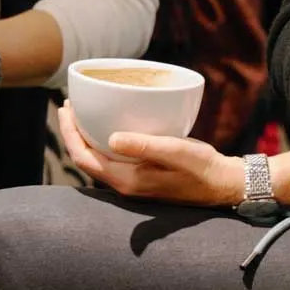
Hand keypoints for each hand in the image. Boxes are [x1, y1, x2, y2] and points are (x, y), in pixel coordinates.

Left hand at [56, 104, 244, 206]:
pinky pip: (112, 158)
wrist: (223, 184)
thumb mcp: (176, 152)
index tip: (66, 108)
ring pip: (98, 159)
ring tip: (83, 112)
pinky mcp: (142, 175)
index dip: (70, 134)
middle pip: (86, 159)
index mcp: (127, 180)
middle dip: (73, 133)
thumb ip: (144, 147)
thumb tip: (111, 138)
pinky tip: (109, 124)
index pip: (84, 158)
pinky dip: (103, 140)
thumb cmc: (202, 168)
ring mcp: (133, 181)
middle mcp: (125, 184)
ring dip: (86, 136)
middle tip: (70, 105)